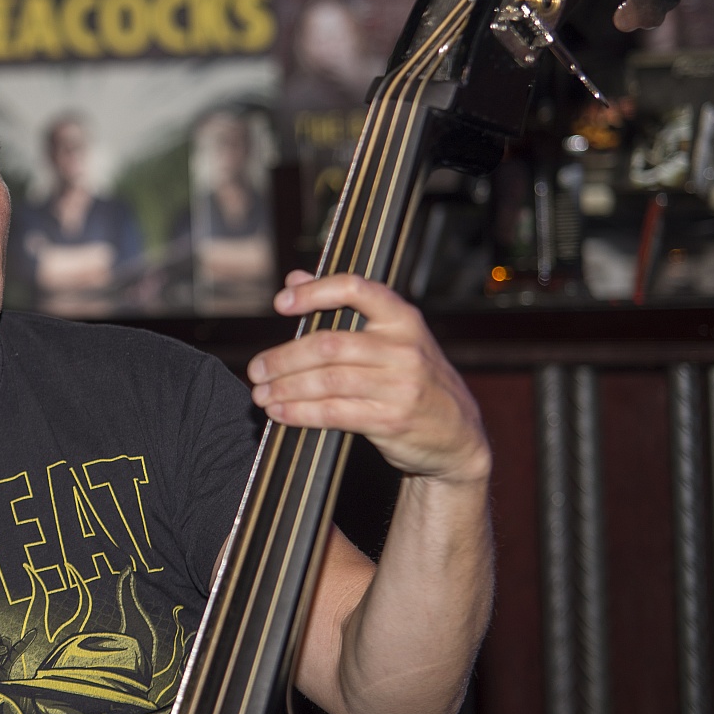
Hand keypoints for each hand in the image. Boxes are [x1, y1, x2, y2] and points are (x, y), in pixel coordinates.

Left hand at [247, 271, 489, 484]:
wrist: (457, 435)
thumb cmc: (414, 379)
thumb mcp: (392, 337)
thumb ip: (344, 307)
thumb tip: (295, 278)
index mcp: (402, 318)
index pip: (355, 289)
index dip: (314, 292)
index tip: (280, 304)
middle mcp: (403, 347)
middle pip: (328, 344)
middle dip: (283, 358)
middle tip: (256, 369)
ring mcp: (400, 384)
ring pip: (327, 380)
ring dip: (285, 388)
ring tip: (262, 394)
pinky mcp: (392, 420)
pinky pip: (334, 412)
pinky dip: (300, 413)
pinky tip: (281, 413)